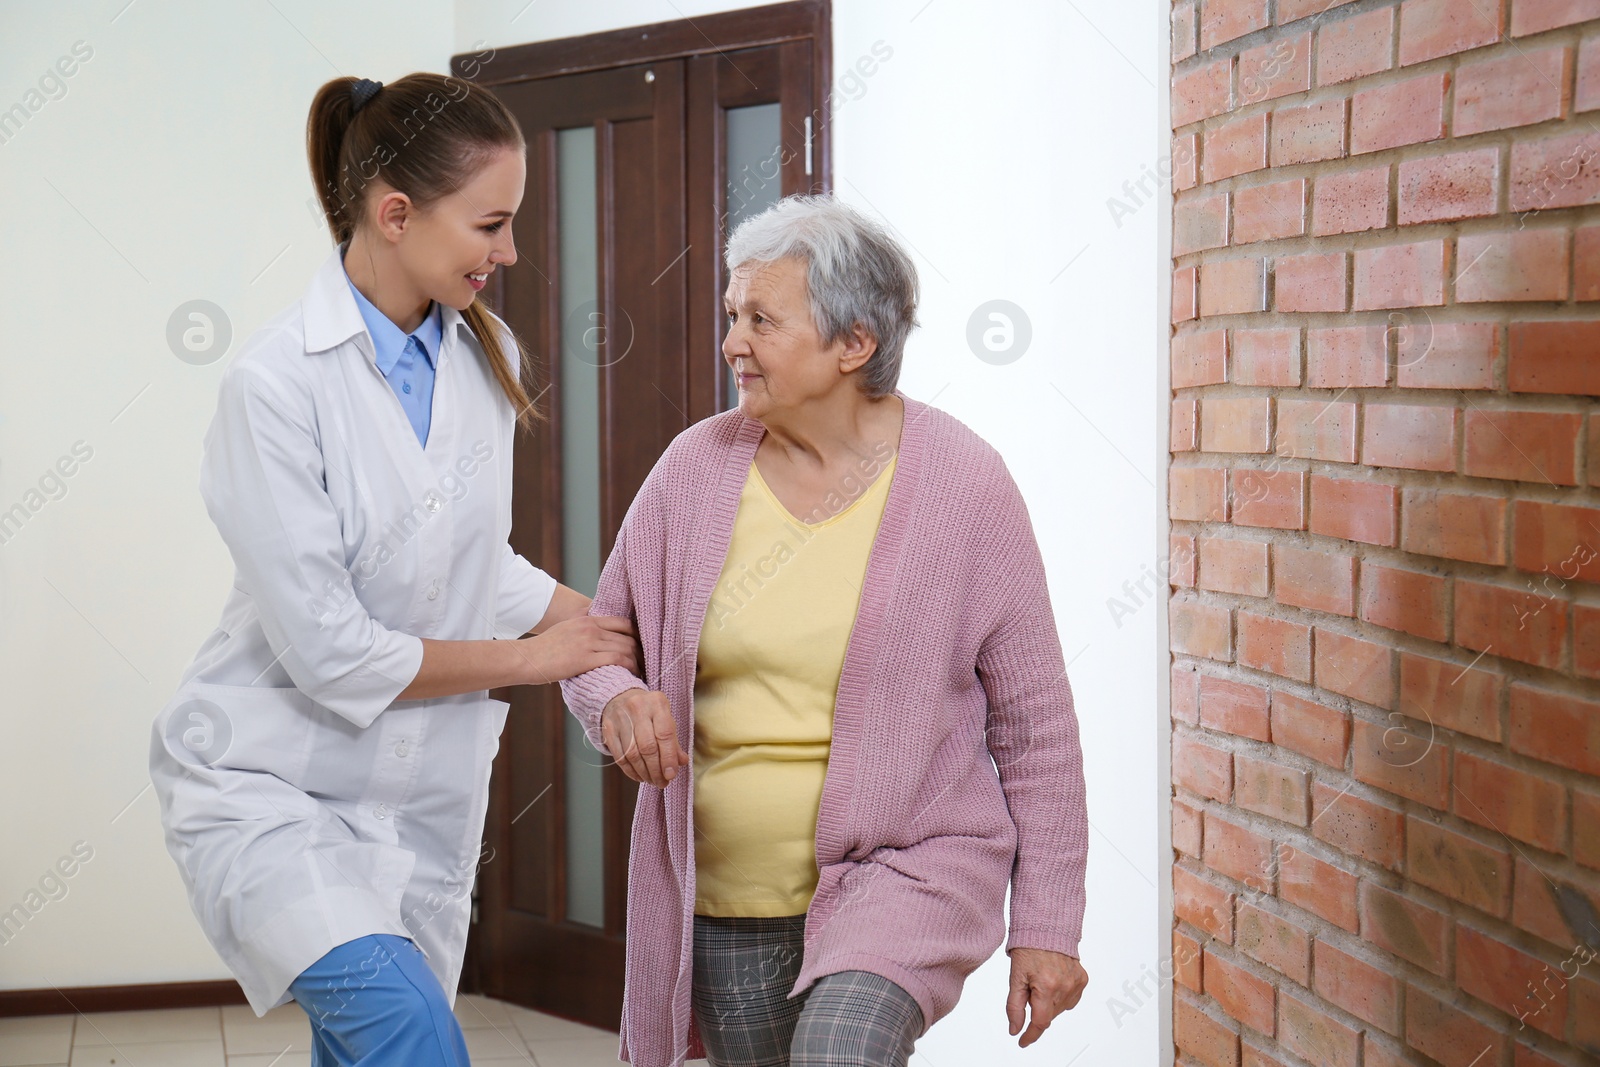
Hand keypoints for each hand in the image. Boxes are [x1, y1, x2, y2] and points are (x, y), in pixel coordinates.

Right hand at [521, 615, 636, 682]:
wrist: (527, 658)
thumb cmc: (544, 650)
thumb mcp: (566, 631)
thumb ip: (583, 632)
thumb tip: (596, 644)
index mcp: (587, 620)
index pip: (622, 622)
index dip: (636, 635)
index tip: (641, 647)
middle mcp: (590, 628)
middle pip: (628, 636)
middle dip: (641, 651)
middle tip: (646, 663)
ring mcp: (589, 642)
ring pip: (625, 648)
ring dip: (638, 662)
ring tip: (641, 673)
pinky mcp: (586, 658)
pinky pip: (617, 660)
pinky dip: (629, 668)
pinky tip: (632, 676)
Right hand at [601, 689, 688, 787]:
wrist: (620, 696)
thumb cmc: (648, 711)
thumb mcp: (665, 718)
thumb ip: (673, 740)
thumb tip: (681, 762)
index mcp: (657, 703)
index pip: (664, 734)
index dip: (668, 758)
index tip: (671, 775)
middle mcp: (638, 708)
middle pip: (647, 746)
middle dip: (656, 769)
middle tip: (662, 782)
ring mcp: (620, 718)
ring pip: (632, 754)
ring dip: (644, 773)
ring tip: (652, 781)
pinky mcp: (608, 729)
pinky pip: (620, 756)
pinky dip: (630, 771)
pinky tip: (639, 776)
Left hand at [1006, 948, 1086, 1046]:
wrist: (1047, 928)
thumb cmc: (1029, 948)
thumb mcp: (1015, 977)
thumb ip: (1014, 1006)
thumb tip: (1015, 1029)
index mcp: (1047, 986)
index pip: (1040, 1022)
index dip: (1030, 1035)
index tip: (1023, 1041)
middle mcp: (1065, 986)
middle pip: (1049, 1015)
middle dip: (1037, 1010)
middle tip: (1030, 990)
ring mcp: (1076, 983)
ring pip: (1060, 1009)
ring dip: (1049, 1004)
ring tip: (1042, 983)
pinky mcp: (1082, 979)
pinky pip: (1071, 999)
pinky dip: (1061, 997)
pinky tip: (1054, 983)